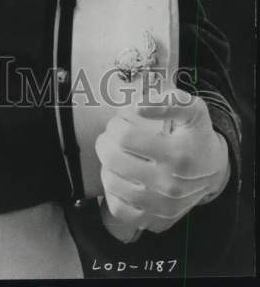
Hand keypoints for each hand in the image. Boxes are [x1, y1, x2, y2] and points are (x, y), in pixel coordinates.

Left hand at [95, 86, 230, 242]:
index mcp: (178, 155)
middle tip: (116, 137)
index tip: (124, 122)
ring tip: (117, 155)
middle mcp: (170, 184)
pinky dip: (113, 193)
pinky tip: (122, 178)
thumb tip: (138, 106)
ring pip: (111, 182)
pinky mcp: (155, 220)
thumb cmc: (196, 136)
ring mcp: (162, 206)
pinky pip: (119, 209)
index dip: (117, 123)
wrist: (213, 171)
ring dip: (107, 164)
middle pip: (112, 158)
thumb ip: (170, 101)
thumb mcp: (193, 110)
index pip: (123, 136)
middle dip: (107, 140)